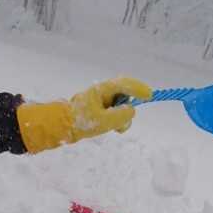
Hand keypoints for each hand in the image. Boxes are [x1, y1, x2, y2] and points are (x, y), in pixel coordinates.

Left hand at [17, 77, 153, 152]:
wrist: (63, 127)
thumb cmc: (79, 122)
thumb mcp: (101, 121)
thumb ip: (119, 116)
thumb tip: (131, 111)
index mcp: (102, 90)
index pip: (124, 84)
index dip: (138, 88)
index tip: (149, 95)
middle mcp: (104, 93)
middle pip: (126, 94)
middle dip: (130, 107)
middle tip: (128, 119)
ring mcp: (104, 101)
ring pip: (123, 105)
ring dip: (124, 117)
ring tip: (117, 128)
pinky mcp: (103, 109)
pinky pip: (117, 112)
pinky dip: (119, 121)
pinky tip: (114, 128)